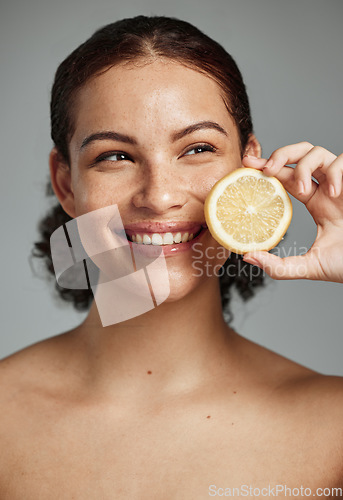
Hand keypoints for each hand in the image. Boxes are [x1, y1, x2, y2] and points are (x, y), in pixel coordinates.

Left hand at [241, 142, 342, 282]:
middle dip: (281, 154)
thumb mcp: (309, 266)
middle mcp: (327, 189)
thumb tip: (248, 256)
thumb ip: (279, 266)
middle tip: (266, 169)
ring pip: (319, 152)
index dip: (267, 167)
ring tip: (303, 188)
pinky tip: (334, 193)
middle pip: (301, 154)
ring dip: (305, 166)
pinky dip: (335, 171)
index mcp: (316, 202)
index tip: (247, 163)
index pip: (287, 177)